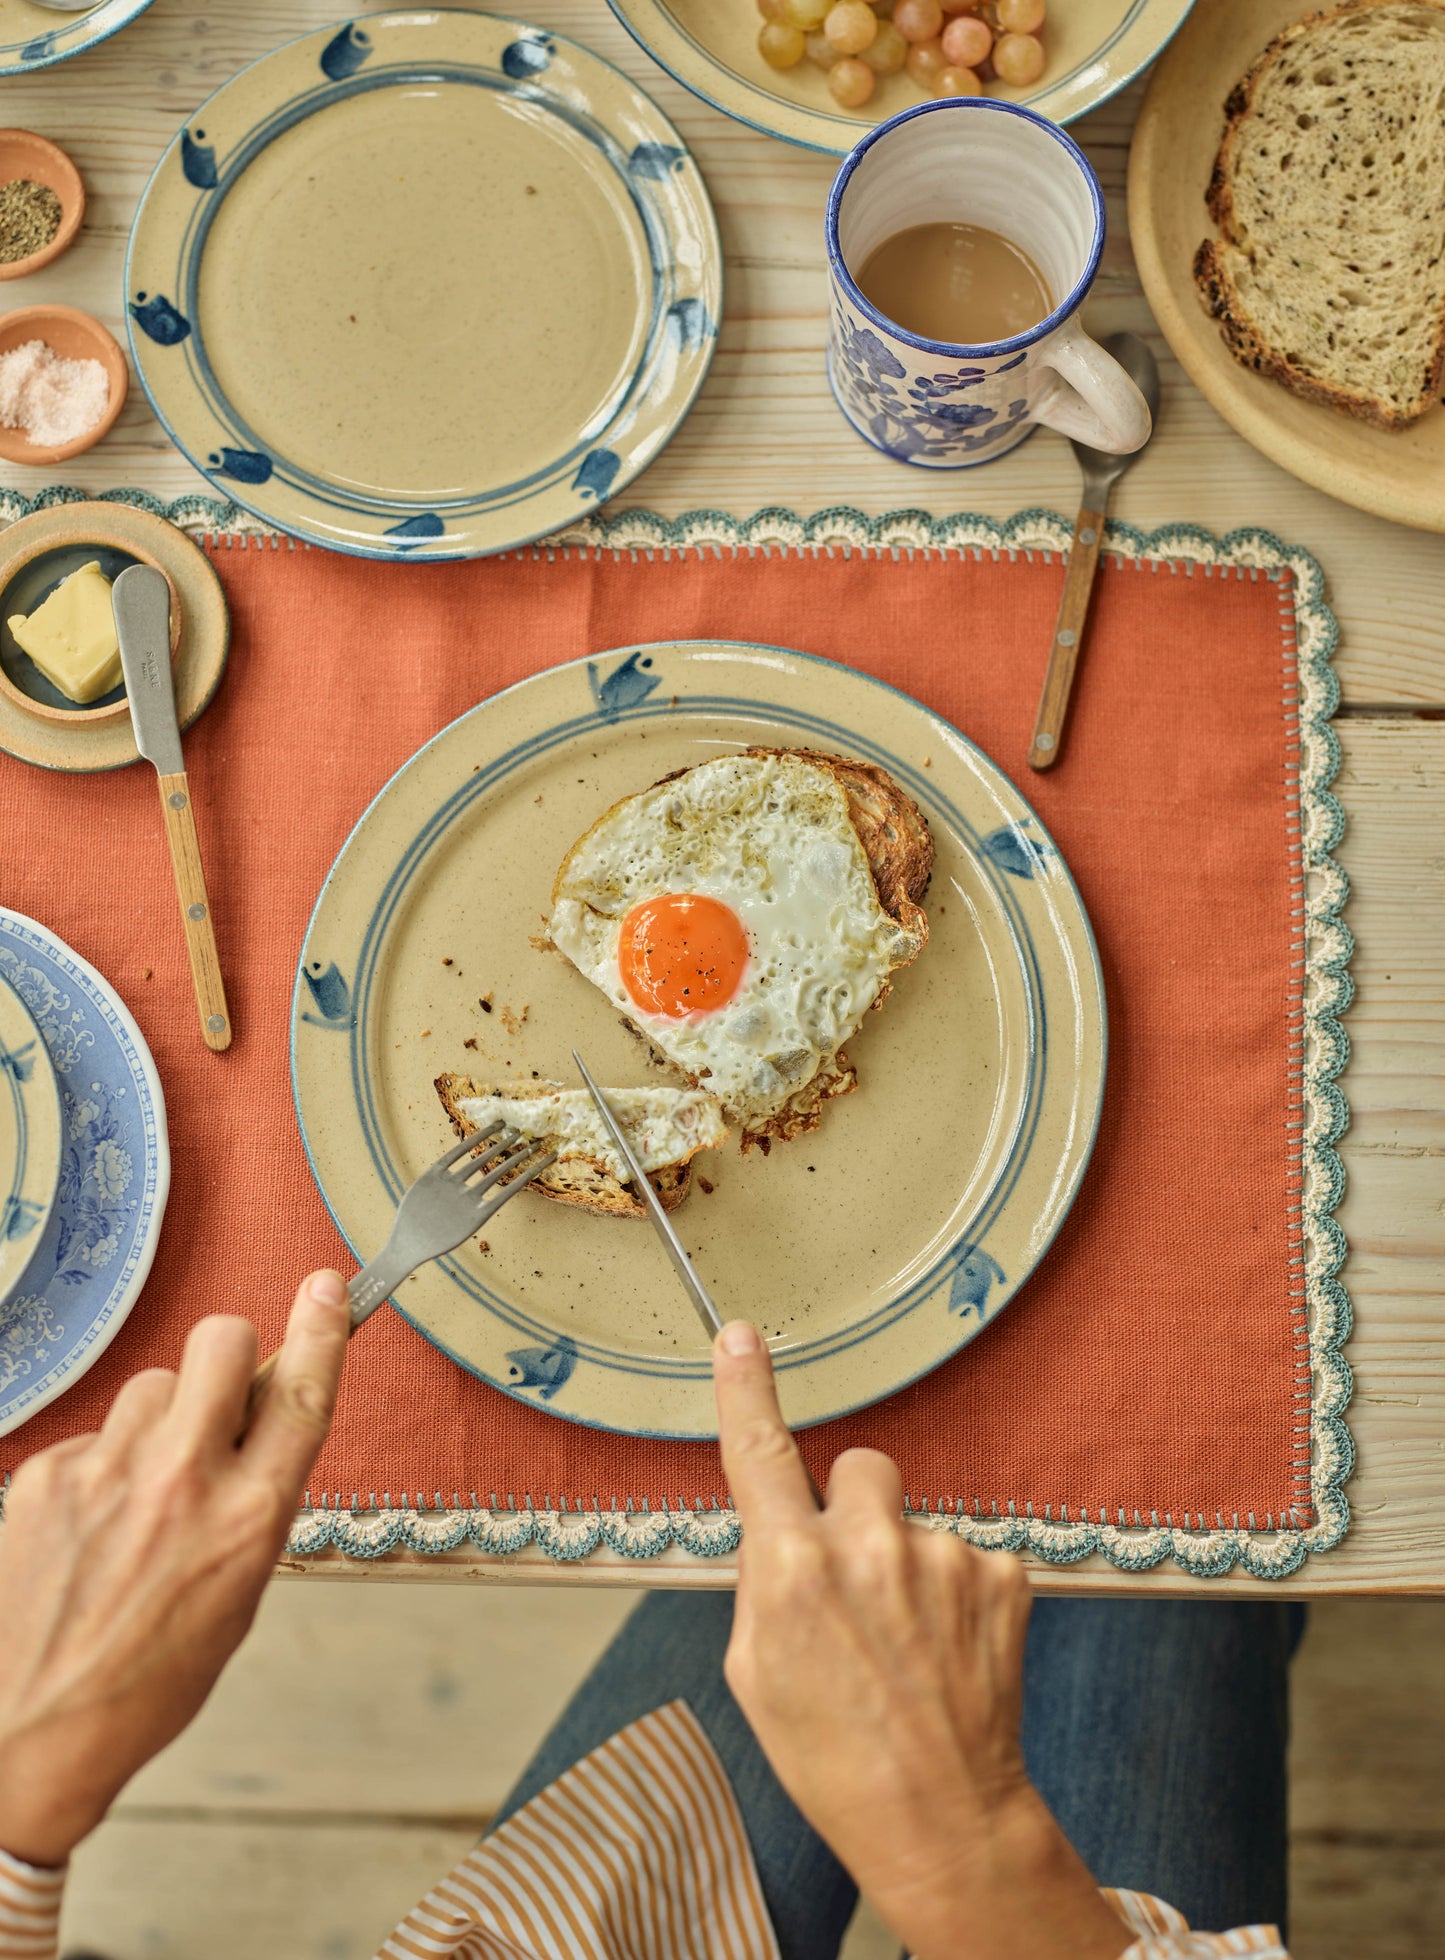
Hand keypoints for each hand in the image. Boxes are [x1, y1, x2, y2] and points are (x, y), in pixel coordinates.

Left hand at [0, 1272, 350, 1867]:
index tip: (328, 1287)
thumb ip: (256, 1497)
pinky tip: (91, 1526)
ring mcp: (106, 1473)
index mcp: (248, 1519)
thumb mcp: (239, 1592)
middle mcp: (182, 1482)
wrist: (32, 1732)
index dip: (323, 1329)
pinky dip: (100, 1466)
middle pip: (221, 1341)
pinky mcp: (45, 1477)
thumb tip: (259, 1419)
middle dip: (230, 1354)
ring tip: (141, 1494)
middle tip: (221, 1395)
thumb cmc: (149, 1676)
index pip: (301, 1394)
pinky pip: (92, 1434)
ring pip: (152, 1385)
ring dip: (159, 1419)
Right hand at [713, 1321, 1129, 1959]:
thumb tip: (779, 1529)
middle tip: (856, 1587)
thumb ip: (765, 1580)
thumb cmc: (832, 1756)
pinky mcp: (1002, 1572)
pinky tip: (949, 1650)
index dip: (744, 1389)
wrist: (940, 1817)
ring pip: (912, 1519)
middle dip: (853, 1509)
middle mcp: (868, 1547)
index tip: (738, 1337)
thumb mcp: (756, 1670)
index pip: (758, 1454)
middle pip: (858, 1468)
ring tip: (908, 1644)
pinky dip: (956, 1592)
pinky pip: (966, 1552)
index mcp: (793, 1570)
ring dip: (907, 1560)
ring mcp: (942, 1556)